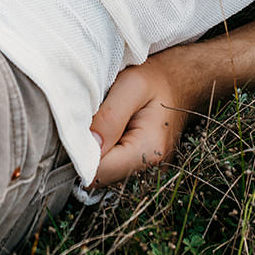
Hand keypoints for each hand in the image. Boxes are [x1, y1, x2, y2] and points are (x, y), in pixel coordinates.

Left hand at [89, 54, 193, 184]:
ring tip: (99, 124)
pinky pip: (110, 167)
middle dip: (85, 153)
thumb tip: (87, 145)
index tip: (74, 128)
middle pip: (99, 177)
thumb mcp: (132, 85)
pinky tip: (106, 131)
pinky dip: (102, 152)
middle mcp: (150, 170)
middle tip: (86, 121)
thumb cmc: (156, 78)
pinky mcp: (139, 167)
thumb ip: (110, 116)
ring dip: (93, 152)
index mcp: (149, 151)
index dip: (80, 153)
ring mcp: (145, 171)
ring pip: (103, 174)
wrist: (180, 80)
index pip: (99, 171)